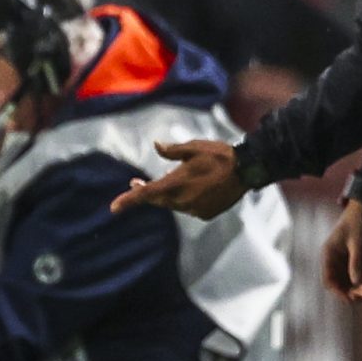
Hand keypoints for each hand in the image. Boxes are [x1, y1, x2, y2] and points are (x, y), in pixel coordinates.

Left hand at [111, 139, 247, 219]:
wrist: (248, 170)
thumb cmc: (219, 156)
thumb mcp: (193, 147)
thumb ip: (172, 151)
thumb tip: (155, 146)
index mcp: (176, 184)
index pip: (146, 194)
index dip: (128, 200)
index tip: (113, 208)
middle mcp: (183, 200)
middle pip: (157, 200)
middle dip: (146, 192)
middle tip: (136, 182)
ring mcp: (195, 209)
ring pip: (172, 205)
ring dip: (166, 195)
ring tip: (169, 179)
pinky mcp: (205, 214)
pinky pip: (187, 208)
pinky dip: (183, 199)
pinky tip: (191, 188)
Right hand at [323, 199, 361, 300]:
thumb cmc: (360, 222)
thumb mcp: (358, 243)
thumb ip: (357, 263)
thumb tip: (356, 284)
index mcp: (329, 255)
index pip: (329, 280)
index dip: (338, 292)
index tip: (351, 299)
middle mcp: (336, 260)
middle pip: (340, 284)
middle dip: (352, 293)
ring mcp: (347, 260)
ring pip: (351, 283)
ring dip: (360, 290)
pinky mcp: (359, 259)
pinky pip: (360, 277)